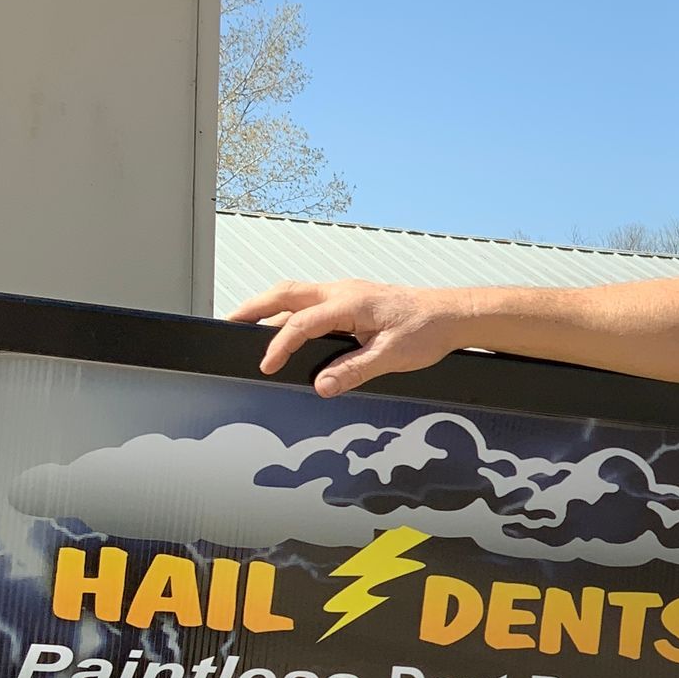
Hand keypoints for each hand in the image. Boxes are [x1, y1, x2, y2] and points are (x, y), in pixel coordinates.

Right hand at [226, 277, 470, 396]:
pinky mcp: (351, 299)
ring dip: (269, 307)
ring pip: (296, 294)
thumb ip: (354, 371)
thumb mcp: (392, 356)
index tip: (266, 367)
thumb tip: (321, 385)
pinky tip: (284, 326)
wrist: (450, 315)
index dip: (279, 346)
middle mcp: (342, 291)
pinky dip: (289, 310)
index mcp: (349, 303)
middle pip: (285, 293)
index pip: (300, 323)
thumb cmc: (426, 330)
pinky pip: (311, 300)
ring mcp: (345, 292)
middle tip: (227, 323)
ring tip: (245, 324)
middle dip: (253, 308)